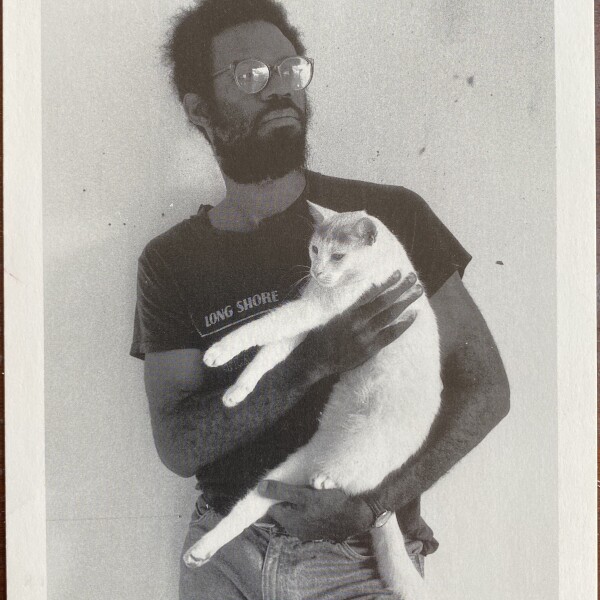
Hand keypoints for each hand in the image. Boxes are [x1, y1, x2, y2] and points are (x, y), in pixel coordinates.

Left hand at [257, 480, 373, 541]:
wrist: (358, 515)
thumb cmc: (331, 504)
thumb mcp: (304, 494)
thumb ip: (281, 491)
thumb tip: (259, 488)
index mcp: (290, 522)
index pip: (271, 507)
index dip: (274, 493)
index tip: (282, 482)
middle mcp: (296, 530)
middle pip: (283, 509)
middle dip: (287, 496)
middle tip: (297, 483)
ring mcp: (307, 530)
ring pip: (295, 511)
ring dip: (298, 499)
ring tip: (309, 488)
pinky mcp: (318, 527)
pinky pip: (306, 514)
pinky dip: (308, 505)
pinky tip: (317, 496)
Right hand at [304, 271, 422, 377]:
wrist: (315, 360)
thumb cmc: (322, 335)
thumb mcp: (334, 315)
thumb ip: (352, 305)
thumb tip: (370, 291)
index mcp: (349, 312)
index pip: (372, 294)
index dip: (387, 283)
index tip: (398, 273)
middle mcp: (358, 323)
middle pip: (385, 303)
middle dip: (401, 289)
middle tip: (414, 278)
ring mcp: (365, 337)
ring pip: (390, 316)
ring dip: (406, 302)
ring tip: (418, 291)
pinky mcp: (370, 350)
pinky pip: (391, 335)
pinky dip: (403, 325)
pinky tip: (413, 315)